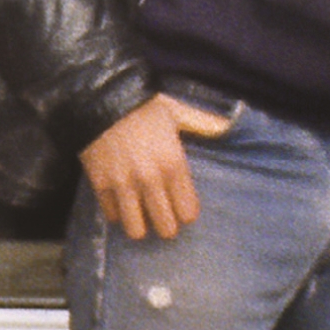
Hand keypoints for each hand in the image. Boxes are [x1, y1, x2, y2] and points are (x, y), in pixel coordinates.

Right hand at [79, 92, 232, 240]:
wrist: (100, 98)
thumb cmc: (142, 106)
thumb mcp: (177, 111)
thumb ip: (203, 123)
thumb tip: (229, 125)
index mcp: (174, 164)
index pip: (188, 212)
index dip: (186, 213)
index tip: (181, 207)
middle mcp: (151, 180)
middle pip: (166, 228)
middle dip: (166, 224)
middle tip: (162, 214)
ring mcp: (124, 185)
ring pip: (136, 231)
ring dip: (140, 224)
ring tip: (140, 214)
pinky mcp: (100, 185)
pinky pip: (111, 216)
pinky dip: (116, 212)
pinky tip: (119, 201)